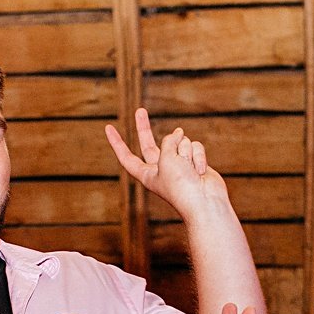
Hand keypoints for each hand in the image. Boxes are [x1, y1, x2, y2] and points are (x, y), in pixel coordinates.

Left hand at [105, 108, 229, 220]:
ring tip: (189, 170)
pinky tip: (200, 171)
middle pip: (148, 144)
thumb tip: (179, 133)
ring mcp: (178, 165)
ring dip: (185, 152)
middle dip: (144, 127)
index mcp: (146, 174)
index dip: (117, 143)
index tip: (108, 128)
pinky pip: (194, 146)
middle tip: (139, 111)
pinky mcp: (194, 162)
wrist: (205, 202)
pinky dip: (198, 157)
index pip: (127, 157)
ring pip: (179, 141)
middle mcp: (161, 168)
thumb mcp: (166, 159)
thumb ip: (168, 141)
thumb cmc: (181, 185)